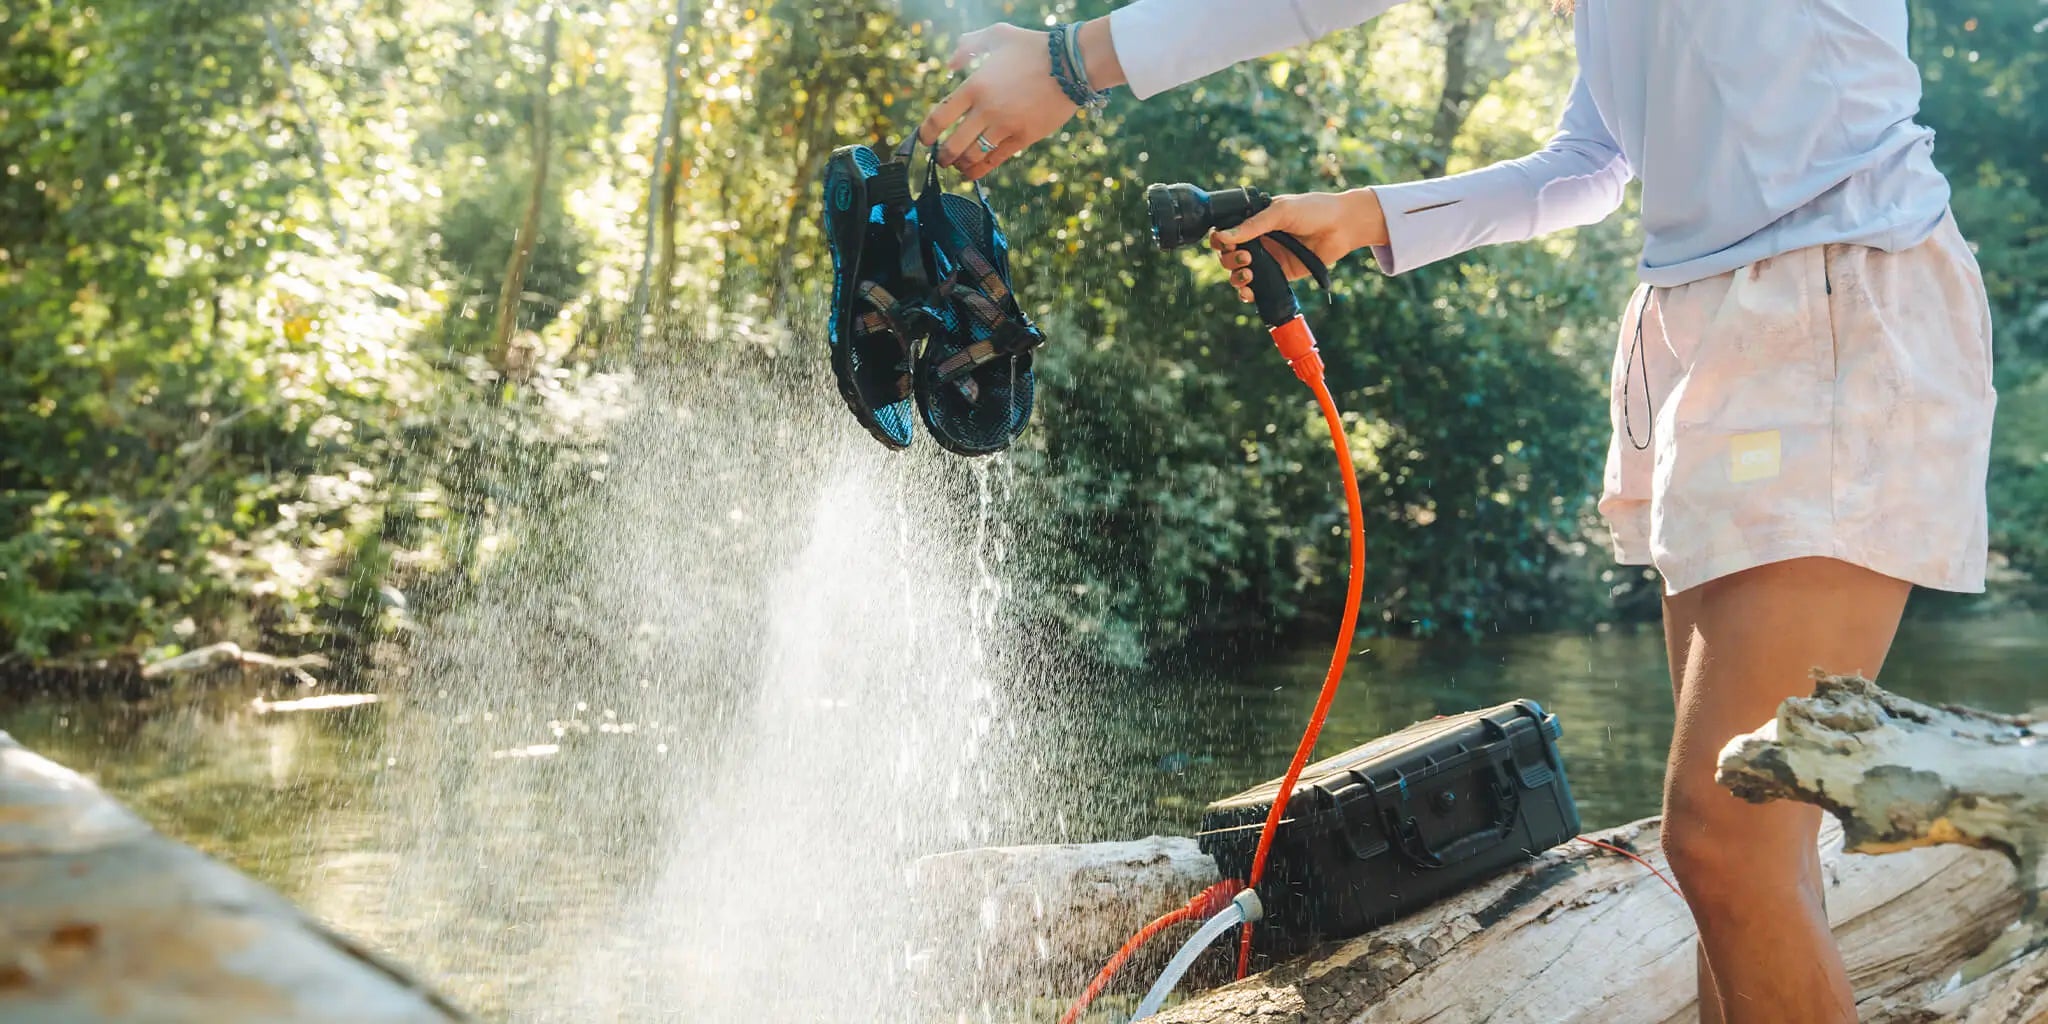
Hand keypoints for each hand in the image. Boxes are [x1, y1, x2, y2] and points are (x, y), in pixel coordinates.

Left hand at [918, 19, 1125, 180]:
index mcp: (975, 85)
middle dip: (942, 156)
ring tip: (958, 165)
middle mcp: (987, 109)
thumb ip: (969, 45)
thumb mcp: (998, 34)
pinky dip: (981, 170)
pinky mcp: (1023, 137)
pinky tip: (973, 173)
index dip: (926, 133)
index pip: (940, 116)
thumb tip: (950, 65)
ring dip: (960, 164)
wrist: (1071, 64)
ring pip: (973, 156)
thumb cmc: (1034, 47)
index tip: (924, 139)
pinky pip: (996, 160)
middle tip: (940, 158)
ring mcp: (1006, 125)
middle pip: (953, 144)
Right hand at [1211, 190, 1388, 301]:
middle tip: (1246, 257)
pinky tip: (1248, 292)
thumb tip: (1223, 236)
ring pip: (1239, 273)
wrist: (1342, 226)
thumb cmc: (1313, 210)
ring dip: (1236, 276)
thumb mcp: (1280, 211)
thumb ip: (1252, 225)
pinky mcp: (1280, 275)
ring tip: (1248, 272)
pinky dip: (1248, 293)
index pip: (1226, 233)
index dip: (1220, 240)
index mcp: (1254, 221)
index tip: (1225, 243)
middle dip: (1229, 260)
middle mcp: (1258, 240)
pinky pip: (1258, 287)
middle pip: (1229, 255)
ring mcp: (1268, 259)